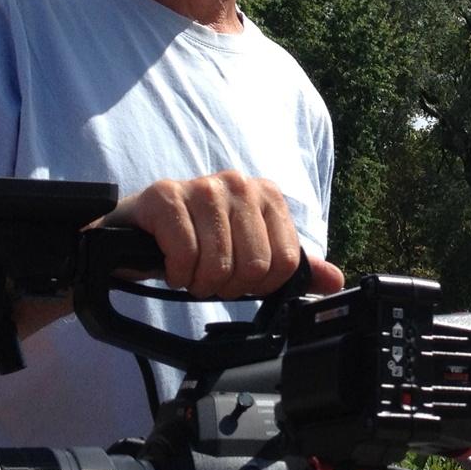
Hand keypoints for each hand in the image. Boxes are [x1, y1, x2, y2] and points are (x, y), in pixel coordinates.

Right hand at [106, 172, 342, 298]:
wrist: (136, 232)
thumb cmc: (198, 241)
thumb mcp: (249, 253)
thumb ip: (292, 266)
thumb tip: (334, 280)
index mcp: (267, 195)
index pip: (286, 262)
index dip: (260, 285)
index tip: (239, 280)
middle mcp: (239, 183)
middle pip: (255, 265)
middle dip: (228, 286)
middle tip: (209, 278)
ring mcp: (202, 186)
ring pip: (220, 263)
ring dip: (199, 282)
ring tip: (189, 271)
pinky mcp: (166, 195)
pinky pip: (186, 254)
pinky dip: (176, 273)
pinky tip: (170, 264)